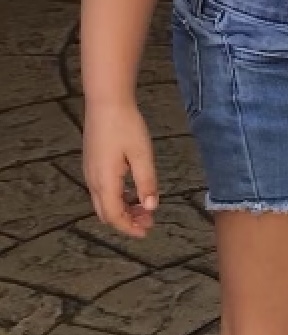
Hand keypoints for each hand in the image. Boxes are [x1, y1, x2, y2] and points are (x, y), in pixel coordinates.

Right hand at [83, 104, 159, 237]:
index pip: (114, 216)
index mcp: (105, 181)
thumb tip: (151, 207)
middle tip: (149, 221)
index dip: (129, 228)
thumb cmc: (126, 126)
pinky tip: (133, 192)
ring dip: (122, 209)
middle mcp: (92, 180)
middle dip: (126, 221)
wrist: (106, 102)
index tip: (147, 232)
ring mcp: (90, 172)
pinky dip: (117, 197)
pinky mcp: (92, 163)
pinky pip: (102, 190)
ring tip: (144, 207)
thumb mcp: (142, 156)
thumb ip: (147, 183)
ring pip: (103, 202)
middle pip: (106, 213)